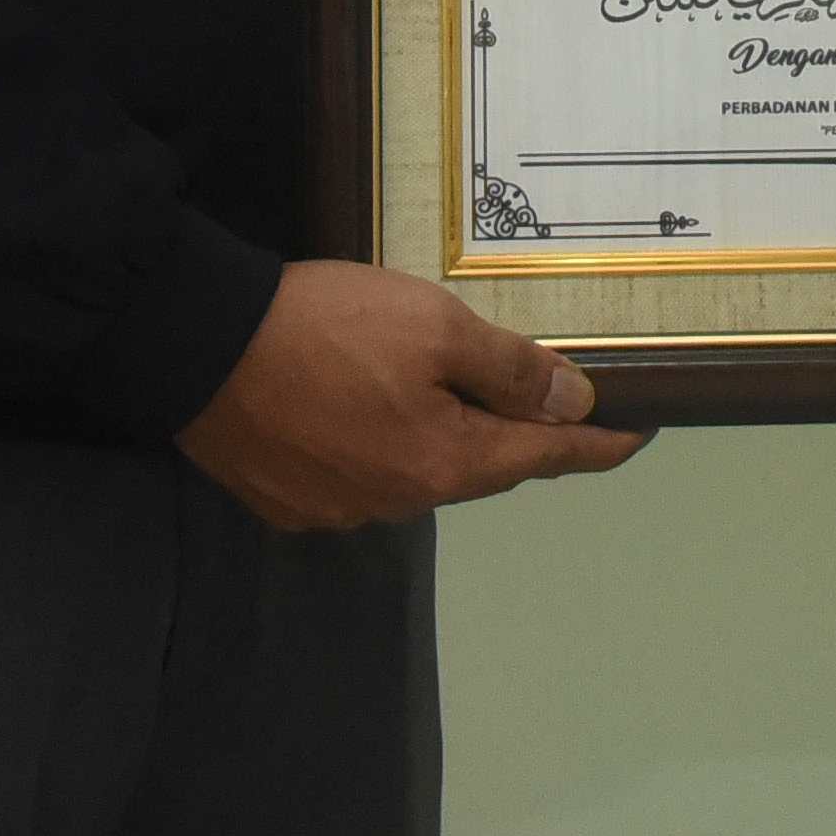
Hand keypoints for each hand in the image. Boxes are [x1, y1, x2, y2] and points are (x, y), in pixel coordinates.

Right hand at [179, 260, 647, 531]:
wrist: (195, 344)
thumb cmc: (326, 326)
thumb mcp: (434, 326)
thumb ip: (510, 369)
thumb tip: (576, 403)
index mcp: (444, 465)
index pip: (546, 458)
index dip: (599, 444)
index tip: (640, 431)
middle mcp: (398, 503)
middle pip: (480, 466)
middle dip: (513, 432)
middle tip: (540, 390)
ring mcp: (338, 509)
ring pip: (416, 471)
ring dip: (438, 436)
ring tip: (433, 384)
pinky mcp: (288, 501)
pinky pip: (357, 475)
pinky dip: (376, 444)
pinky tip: (357, 408)